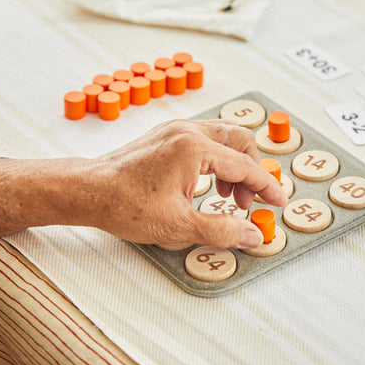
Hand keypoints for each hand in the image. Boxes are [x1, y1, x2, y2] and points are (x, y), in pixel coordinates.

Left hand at [84, 119, 285, 249]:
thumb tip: (252, 235)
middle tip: (246, 203)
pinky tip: (207, 186)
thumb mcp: (178, 226)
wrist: (87, 191)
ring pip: (223, 138)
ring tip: (226, 198)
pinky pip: (205, 140)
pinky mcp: (166, 135)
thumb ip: (221, 230)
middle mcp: (188, 131)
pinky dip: (216, 160)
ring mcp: (176, 130)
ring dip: (233, 165)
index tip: (278, 201)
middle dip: (250, 172)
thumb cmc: (124, 205)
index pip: (245, 165)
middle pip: (240, 140)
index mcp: (194, 148)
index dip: (266, 186)